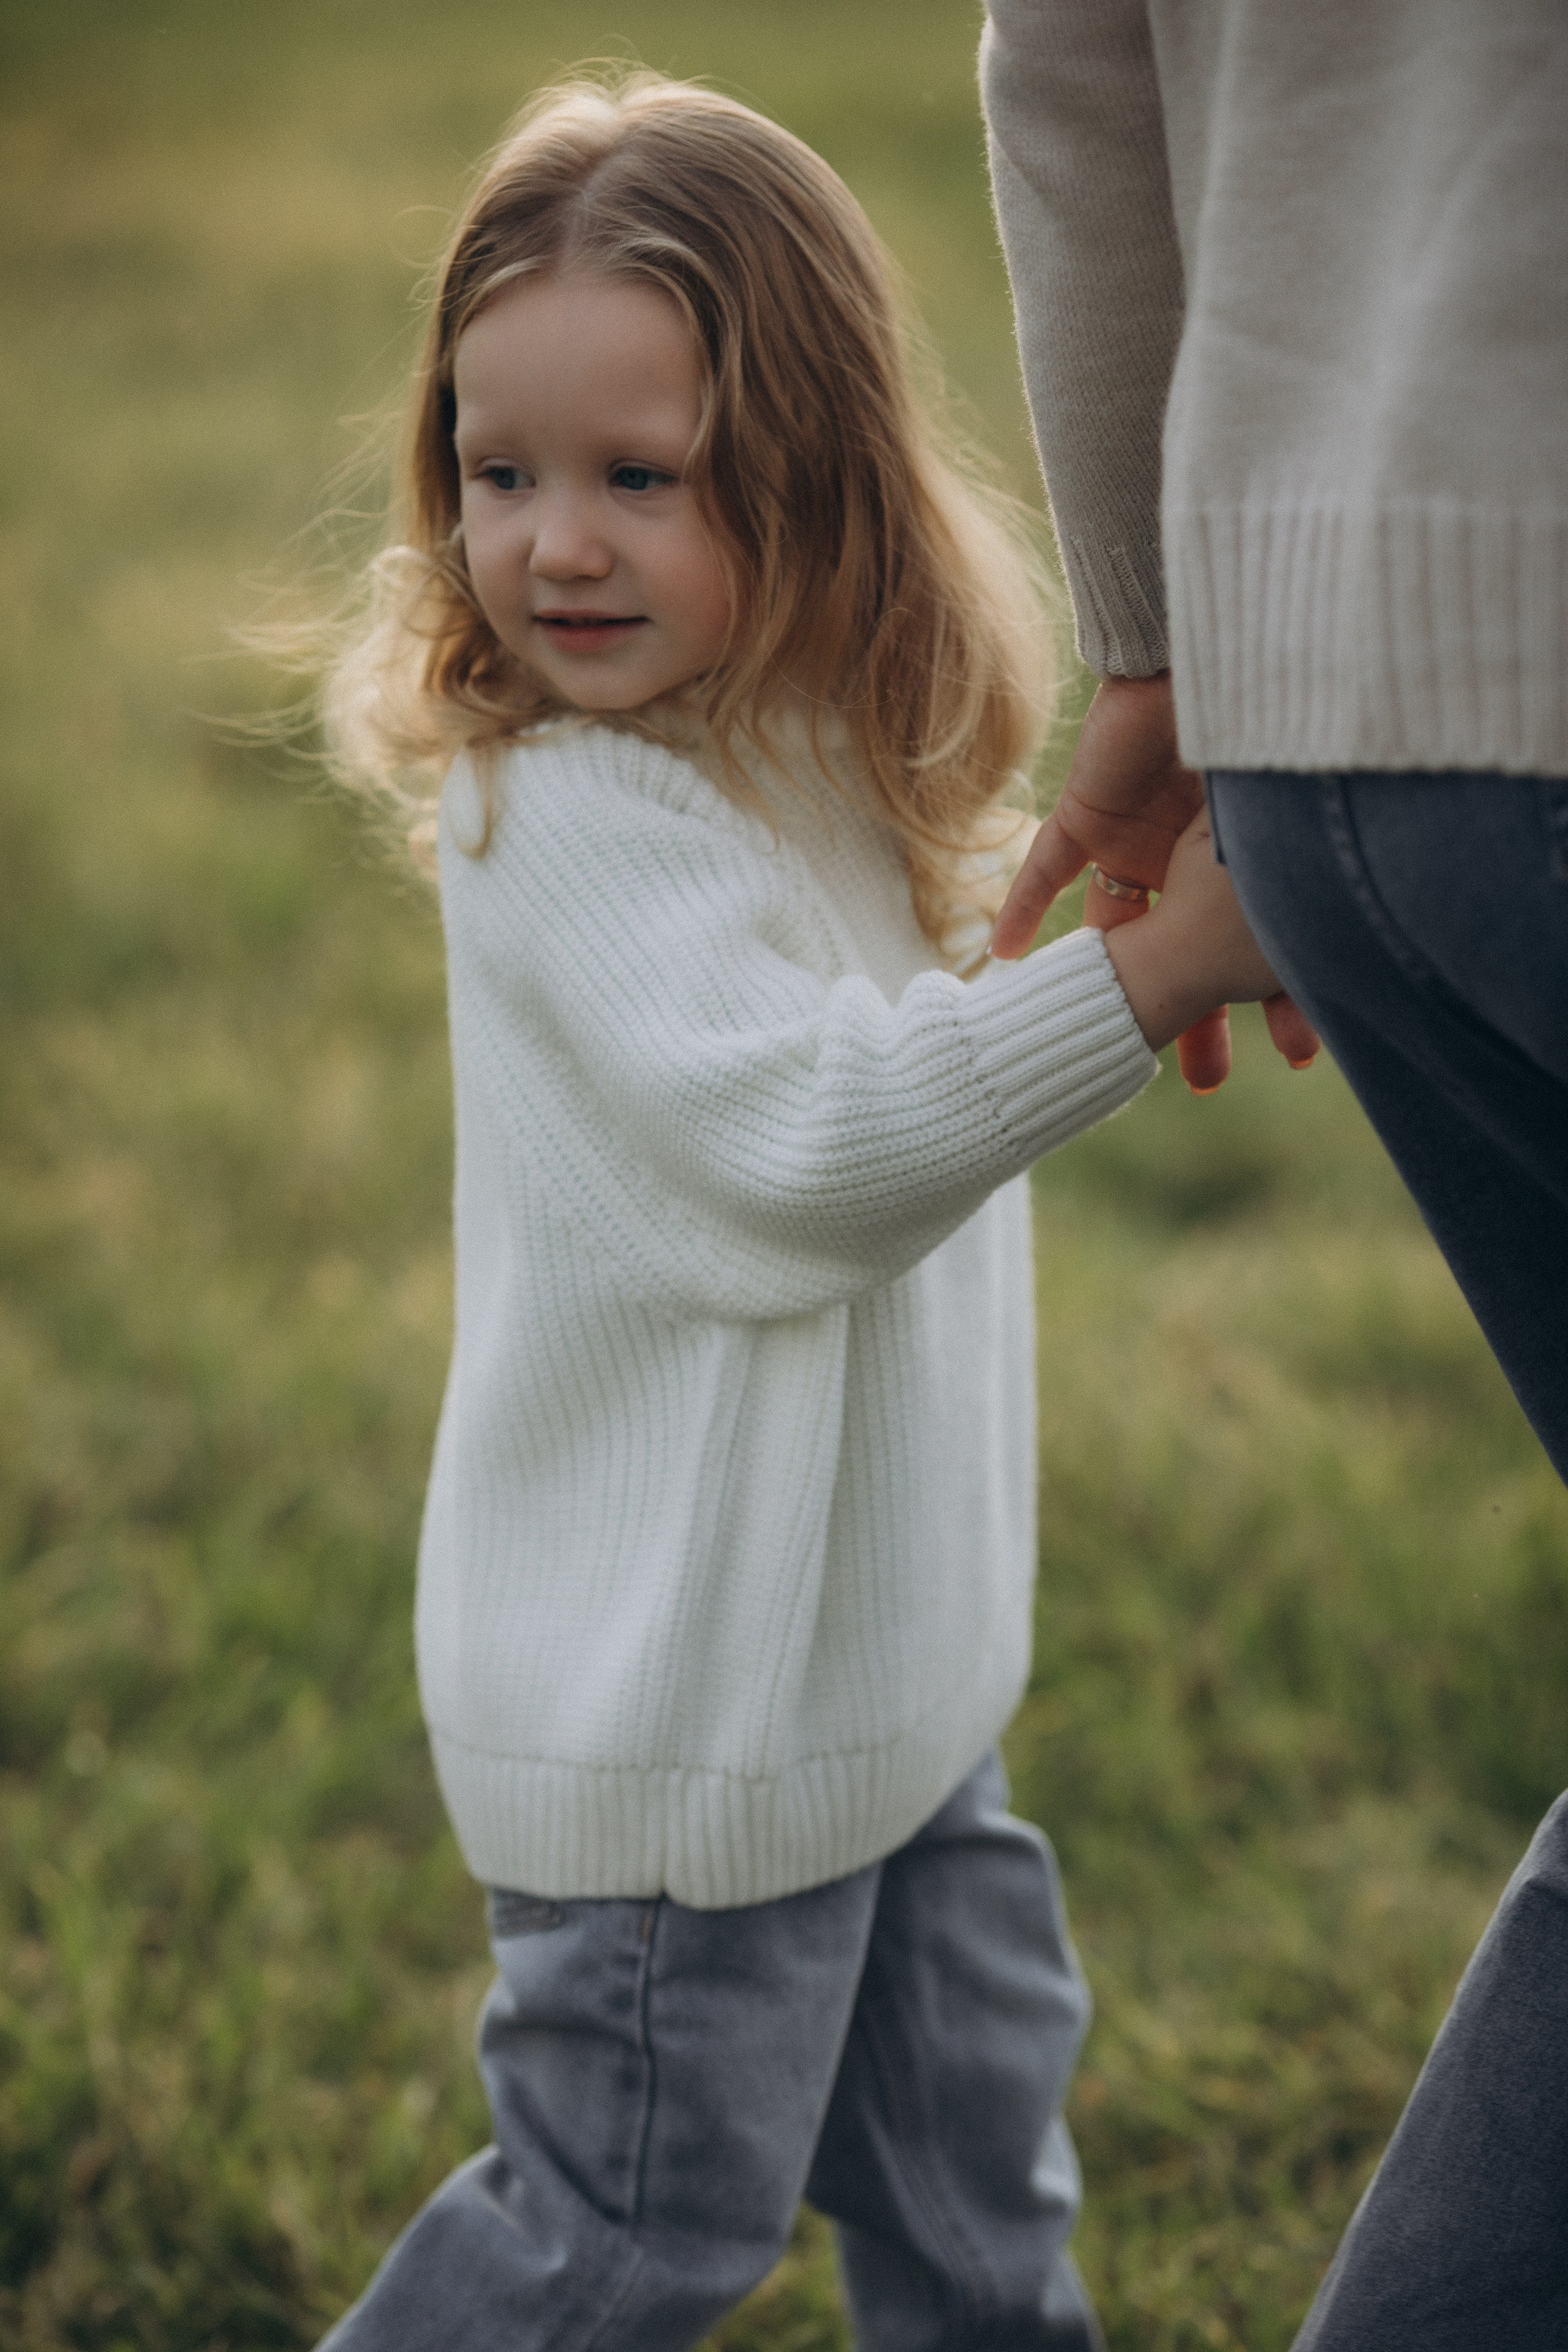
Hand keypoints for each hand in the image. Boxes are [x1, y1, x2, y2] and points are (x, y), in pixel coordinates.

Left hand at [993, 673, 1317, 1083]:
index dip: (1279, 999)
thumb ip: (1321, 870)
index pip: (1255, 943)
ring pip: (1115, 930)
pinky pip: (1042, 867)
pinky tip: (1000, 958)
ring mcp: (1134, 838)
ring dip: (1111, 984)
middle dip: (1200, 1016)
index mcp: (1242, 856)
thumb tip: (1401, 938)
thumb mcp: (1301, 820)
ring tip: (1110, 1045)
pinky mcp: (1089, 812)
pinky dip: (1021, 909)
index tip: (1300, 1055)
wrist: (1228, 652)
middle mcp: (1187, 855)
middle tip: (1209, 1080)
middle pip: (1183, 951)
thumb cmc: (1281, 726)